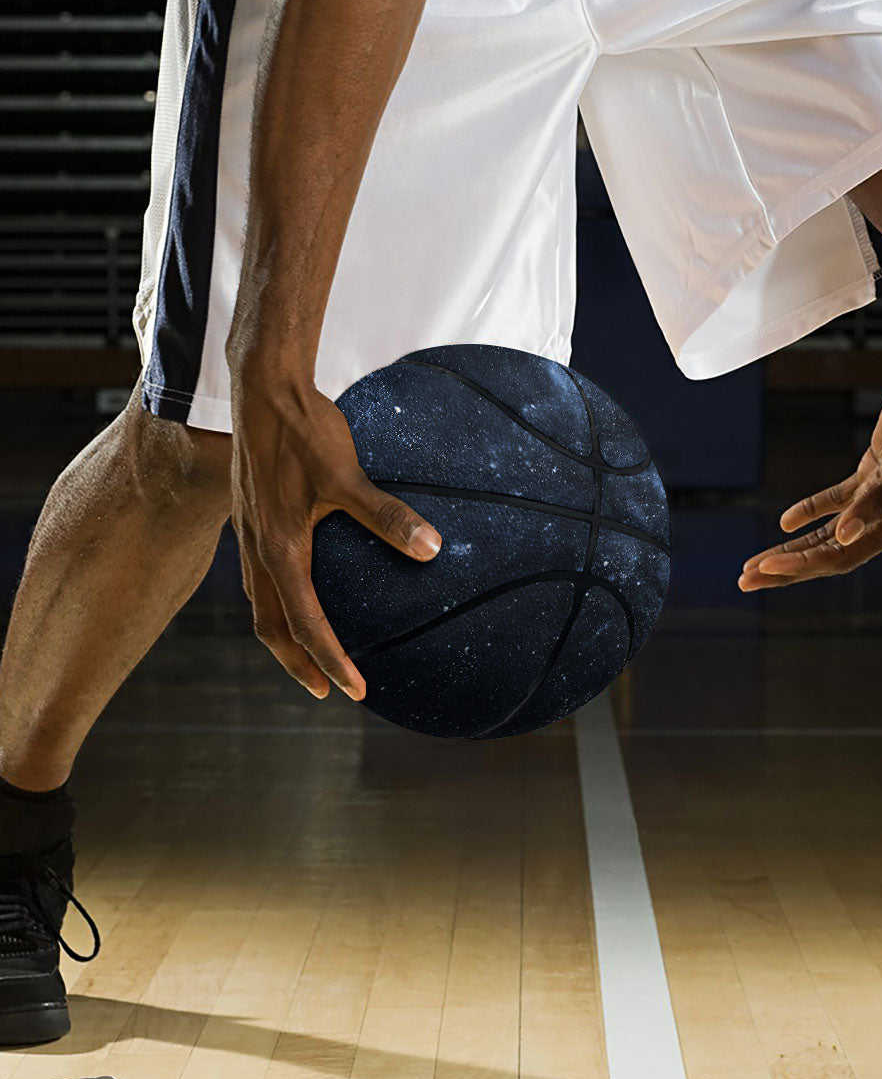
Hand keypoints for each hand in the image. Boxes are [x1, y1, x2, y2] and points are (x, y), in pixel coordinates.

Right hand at [230, 377, 440, 698]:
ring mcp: (250, 534)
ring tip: (313, 656)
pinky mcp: (253, 518)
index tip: (356, 691)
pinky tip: (303, 592)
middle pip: (272, 628)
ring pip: (262, 604)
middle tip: (330, 690)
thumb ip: (386, 514)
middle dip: (299, 664)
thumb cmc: (304, 430)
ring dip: (286, 637)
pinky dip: (280, 602)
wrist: (261, 386)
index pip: (305, 623)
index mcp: (279, 547)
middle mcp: (257, 549)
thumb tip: (433, 549)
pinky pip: (261, 577)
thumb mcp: (346, 474)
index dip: (330, 660)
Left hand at [739, 335, 881, 590]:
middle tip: (745, 580)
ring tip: (754, 564)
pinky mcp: (872, 474)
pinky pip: (835, 502)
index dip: (802, 565)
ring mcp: (879, 497)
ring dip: (792, 548)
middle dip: (787, 568)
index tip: (765, 569)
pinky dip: (810, 512)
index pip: (841, 556)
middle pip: (829, 554)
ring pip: (827, 534)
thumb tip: (843, 536)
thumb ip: (877, 501)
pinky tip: (785, 522)